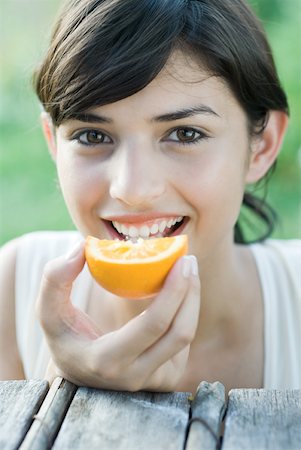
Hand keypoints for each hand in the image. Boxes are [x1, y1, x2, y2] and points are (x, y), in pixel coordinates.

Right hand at [36, 241, 200, 391]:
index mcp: (108, 361)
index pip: (153, 325)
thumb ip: (55, 278)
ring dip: (192, 300)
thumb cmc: (65, 337)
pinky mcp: (166, 378)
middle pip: (180, 332)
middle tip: (189, 260)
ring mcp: (154, 380)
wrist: (80, 374)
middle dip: (190, 292)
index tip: (182, 260)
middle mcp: (135, 376)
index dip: (174, 291)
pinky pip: (183, 341)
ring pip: (186, 337)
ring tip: (188, 270)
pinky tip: (181, 291)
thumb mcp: (49, 311)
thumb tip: (82, 247)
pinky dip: (186, 312)